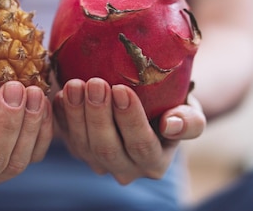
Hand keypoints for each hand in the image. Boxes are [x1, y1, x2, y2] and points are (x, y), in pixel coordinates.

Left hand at [53, 78, 205, 183]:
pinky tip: (61, 92)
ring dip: (76, 112)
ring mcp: (97, 161)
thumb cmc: (174, 106)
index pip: (141, 144)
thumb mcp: (191, 110)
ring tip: (75, 84)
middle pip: (107, 147)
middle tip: (94, 83)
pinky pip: (65, 135)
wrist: (151, 103)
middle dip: (98, 114)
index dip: (129, 119)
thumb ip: (189, 121)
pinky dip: (61, 115)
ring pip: (82, 143)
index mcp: (154, 162)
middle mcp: (125, 168)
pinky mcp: (78, 148)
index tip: (120, 89)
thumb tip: (171, 125)